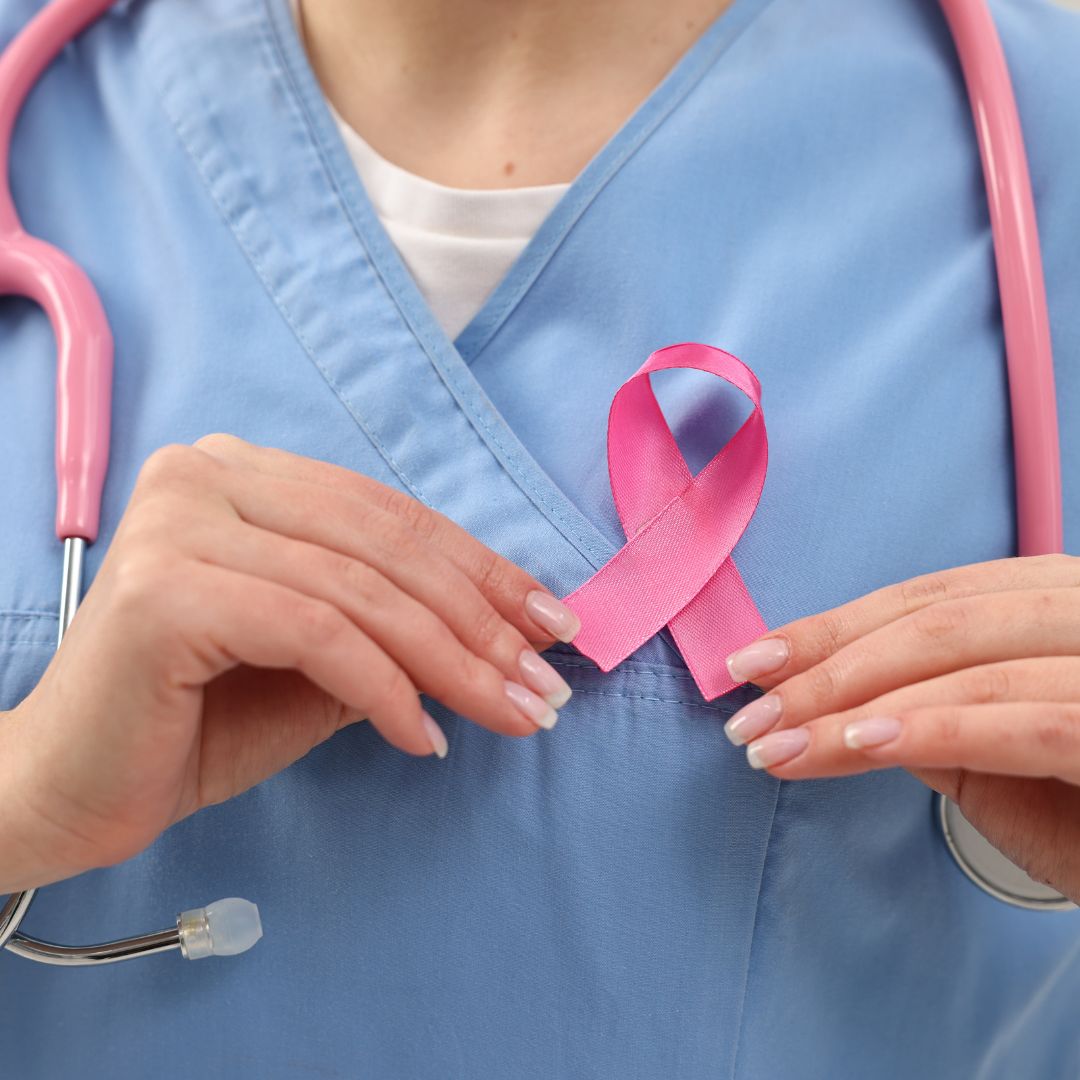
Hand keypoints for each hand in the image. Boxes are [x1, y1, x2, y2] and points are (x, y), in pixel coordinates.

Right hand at [0, 435, 578, 891]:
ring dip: (455, 662)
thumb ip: (396, 628)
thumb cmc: (198, 723)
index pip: (390, 515)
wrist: (72, 789)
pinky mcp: (167, 588)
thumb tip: (513, 627)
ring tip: (511, 714)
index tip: (552, 622)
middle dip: (484, 621)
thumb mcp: (323, 662)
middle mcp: (205, 473)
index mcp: (245, 474)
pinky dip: (386, 690)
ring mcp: (181, 522)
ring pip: (362, 590)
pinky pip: (318, 633)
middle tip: (547, 684)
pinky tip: (421, 739)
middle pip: (386, 545)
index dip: (484, 568)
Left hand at [721, 554, 1079, 902]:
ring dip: (854, 708)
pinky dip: (936, 729)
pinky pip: (1025, 720)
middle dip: (827, 670)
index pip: (927, 597)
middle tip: (747, 719)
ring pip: (967, 664)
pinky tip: (861, 746)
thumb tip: (816, 695)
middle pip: (937, 622)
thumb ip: (921, 710)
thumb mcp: (995, 753)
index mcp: (1056, 596)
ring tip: (778, 746)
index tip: (749, 664)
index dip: (830, 627)